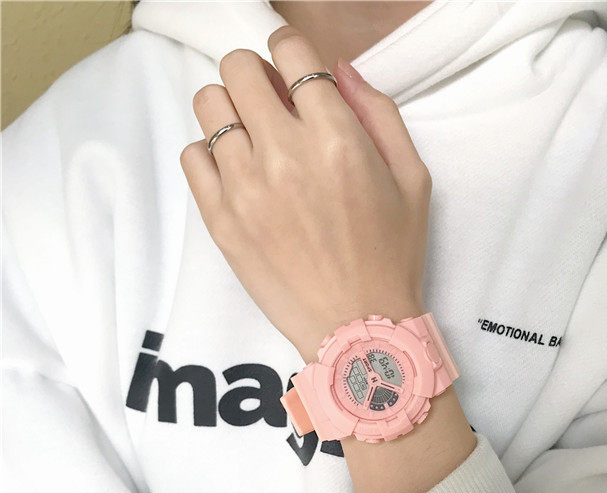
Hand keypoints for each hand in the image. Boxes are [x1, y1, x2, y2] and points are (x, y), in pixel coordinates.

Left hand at [180, 27, 430, 362]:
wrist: (356, 327)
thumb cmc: (391, 257)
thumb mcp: (413, 179)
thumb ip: (379, 113)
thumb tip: (338, 69)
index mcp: (336, 138)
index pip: (290, 50)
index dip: (291, 51)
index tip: (296, 73)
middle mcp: (284, 155)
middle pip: (238, 67)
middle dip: (257, 74)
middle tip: (274, 105)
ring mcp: (245, 188)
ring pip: (209, 104)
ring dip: (232, 110)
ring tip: (254, 141)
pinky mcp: (221, 221)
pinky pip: (193, 155)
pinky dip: (211, 153)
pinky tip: (237, 173)